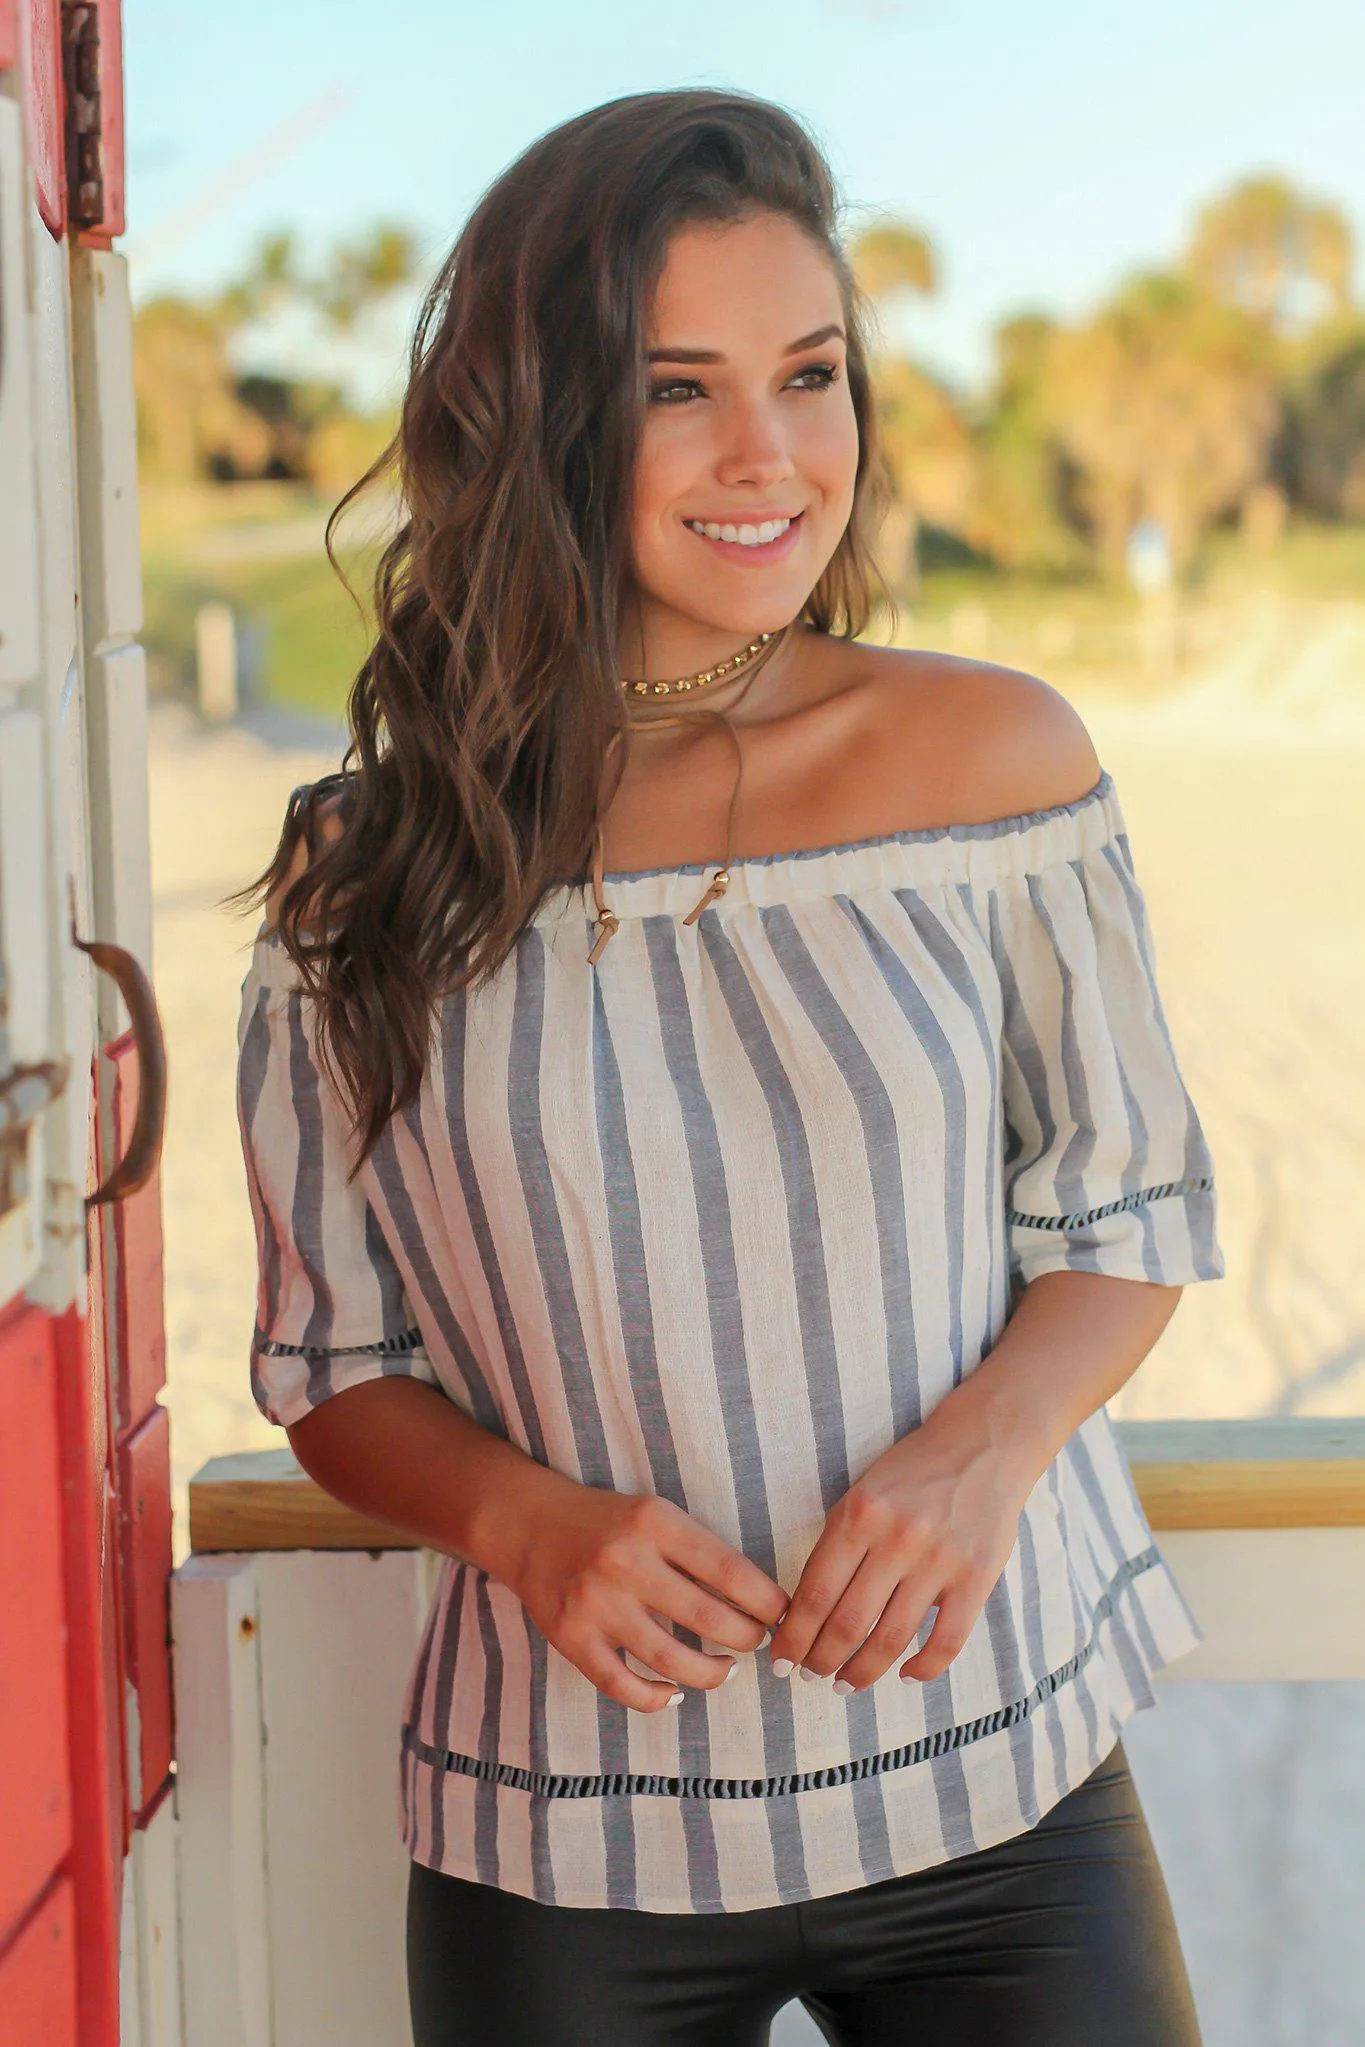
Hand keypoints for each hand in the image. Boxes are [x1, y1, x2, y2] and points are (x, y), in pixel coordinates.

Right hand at [511, 1478, 790, 1712]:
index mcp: (655, 1523)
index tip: (783, 1614)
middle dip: (747, 1639)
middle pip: (709, 1619)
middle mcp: (626, 1562)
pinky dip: (656, 1697)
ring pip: (672, 1660)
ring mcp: (597, 1604)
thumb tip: (757, 1600)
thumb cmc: (607, 1522)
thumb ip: (698, 1550)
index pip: (729, 1571)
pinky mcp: (572, 1638)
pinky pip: (623, 1686)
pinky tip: (674, 1692)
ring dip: (711, 1673)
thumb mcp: (655, 1514)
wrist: (529, 1526)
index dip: (766, 1601)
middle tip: (758, 1643)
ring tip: (726, 1669)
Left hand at [767, 1416, 1039, 1691]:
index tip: (781, 1659)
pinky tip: (906, 1676)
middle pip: (848, 1622)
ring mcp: (940, 1560)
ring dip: (862, 1672)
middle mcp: (897, 1539)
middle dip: (821, 1660)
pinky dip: (924, 1669)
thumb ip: (838, 1545)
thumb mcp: (862, 1494)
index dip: (794, 1636)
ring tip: (845, 1684)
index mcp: (859, 1515)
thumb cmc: (913, 1471)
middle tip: (810, 1676)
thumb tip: (806, 1610)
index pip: (815, 1593)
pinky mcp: (977, 1577)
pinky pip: (947, 1641)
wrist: (984, 1443)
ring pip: (891, 1639)